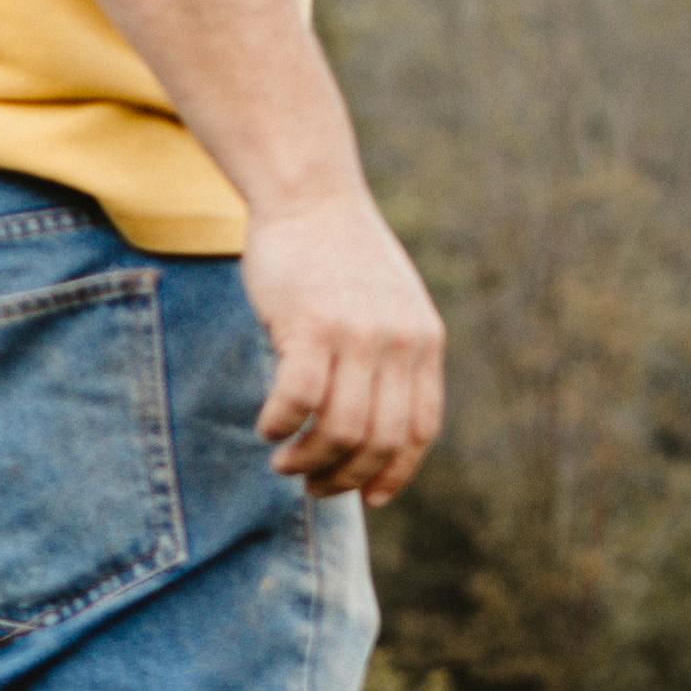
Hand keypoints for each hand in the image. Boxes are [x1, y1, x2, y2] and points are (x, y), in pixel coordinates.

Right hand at [241, 187, 445, 503]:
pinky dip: (280, 426)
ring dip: (309, 461)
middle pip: (380, 441)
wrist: (309, 194)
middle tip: (313, 486)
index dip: (395, 473)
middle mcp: (398, 342)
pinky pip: (297, 399)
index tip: (368, 497)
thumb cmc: (339, 256)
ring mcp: (357, 334)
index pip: (420, 430)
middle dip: (345, 478)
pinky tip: (267, 428)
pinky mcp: (310, 325)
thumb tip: (372, 430)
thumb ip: (391, 359)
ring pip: (340, 429)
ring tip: (285, 464)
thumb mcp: (389, 306)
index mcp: (423, 342)